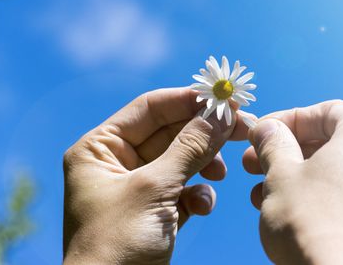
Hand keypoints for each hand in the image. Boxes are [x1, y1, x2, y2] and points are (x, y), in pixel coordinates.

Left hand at [63, 87, 246, 263]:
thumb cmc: (118, 243)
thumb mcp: (155, 189)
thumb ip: (190, 147)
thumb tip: (220, 113)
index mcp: (100, 148)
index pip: (150, 109)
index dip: (188, 100)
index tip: (224, 98)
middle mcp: (116, 163)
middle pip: (170, 133)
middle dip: (205, 133)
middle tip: (242, 126)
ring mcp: (136, 189)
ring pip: (180, 161)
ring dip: (204, 164)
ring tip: (221, 172)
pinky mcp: (154, 212)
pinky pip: (182, 190)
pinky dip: (197, 194)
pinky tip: (203, 205)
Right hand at [242, 101, 342, 263]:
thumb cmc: (311, 223)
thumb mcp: (281, 173)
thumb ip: (273, 142)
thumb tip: (267, 129)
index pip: (324, 112)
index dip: (287, 120)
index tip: (260, 133)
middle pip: (333, 142)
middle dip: (289, 152)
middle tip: (255, 163)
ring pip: (341, 172)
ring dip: (301, 177)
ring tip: (263, 193)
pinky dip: (323, 198)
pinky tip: (292, 214)